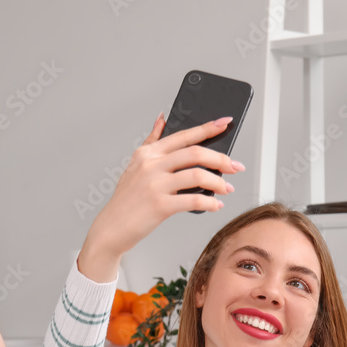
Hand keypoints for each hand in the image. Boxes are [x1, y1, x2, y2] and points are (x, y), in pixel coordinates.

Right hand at [77, 114, 244, 282]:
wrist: (112, 228)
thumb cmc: (126, 199)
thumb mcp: (135, 165)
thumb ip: (151, 141)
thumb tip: (162, 118)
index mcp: (148, 153)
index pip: (183, 135)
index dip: (207, 128)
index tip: (225, 123)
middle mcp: (151, 165)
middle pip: (195, 153)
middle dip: (221, 159)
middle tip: (235, 166)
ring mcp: (155, 185)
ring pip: (198, 175)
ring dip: (218, 182)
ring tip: (226, 188)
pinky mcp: (160, 205)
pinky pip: (194, 201)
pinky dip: (210, 203)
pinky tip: (215, 205)